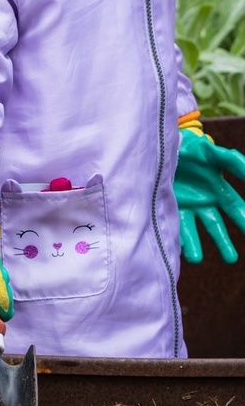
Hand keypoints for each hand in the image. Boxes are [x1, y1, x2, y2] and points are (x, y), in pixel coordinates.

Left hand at [175, 128, 244, 263]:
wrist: (168, 146)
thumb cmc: (195, 149)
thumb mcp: (216, 154)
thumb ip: (234, 162)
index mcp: (219, 192)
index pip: (236, 209)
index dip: (244, 221)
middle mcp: (203, 203)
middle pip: (216, 226)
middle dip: (223, 243)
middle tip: (231, 259)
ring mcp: (185, 206)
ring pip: (192, 230)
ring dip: (194, 245)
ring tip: (196, 259)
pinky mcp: (167, 205)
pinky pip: (172, 223)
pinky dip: (174, 236)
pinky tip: (174, 247)